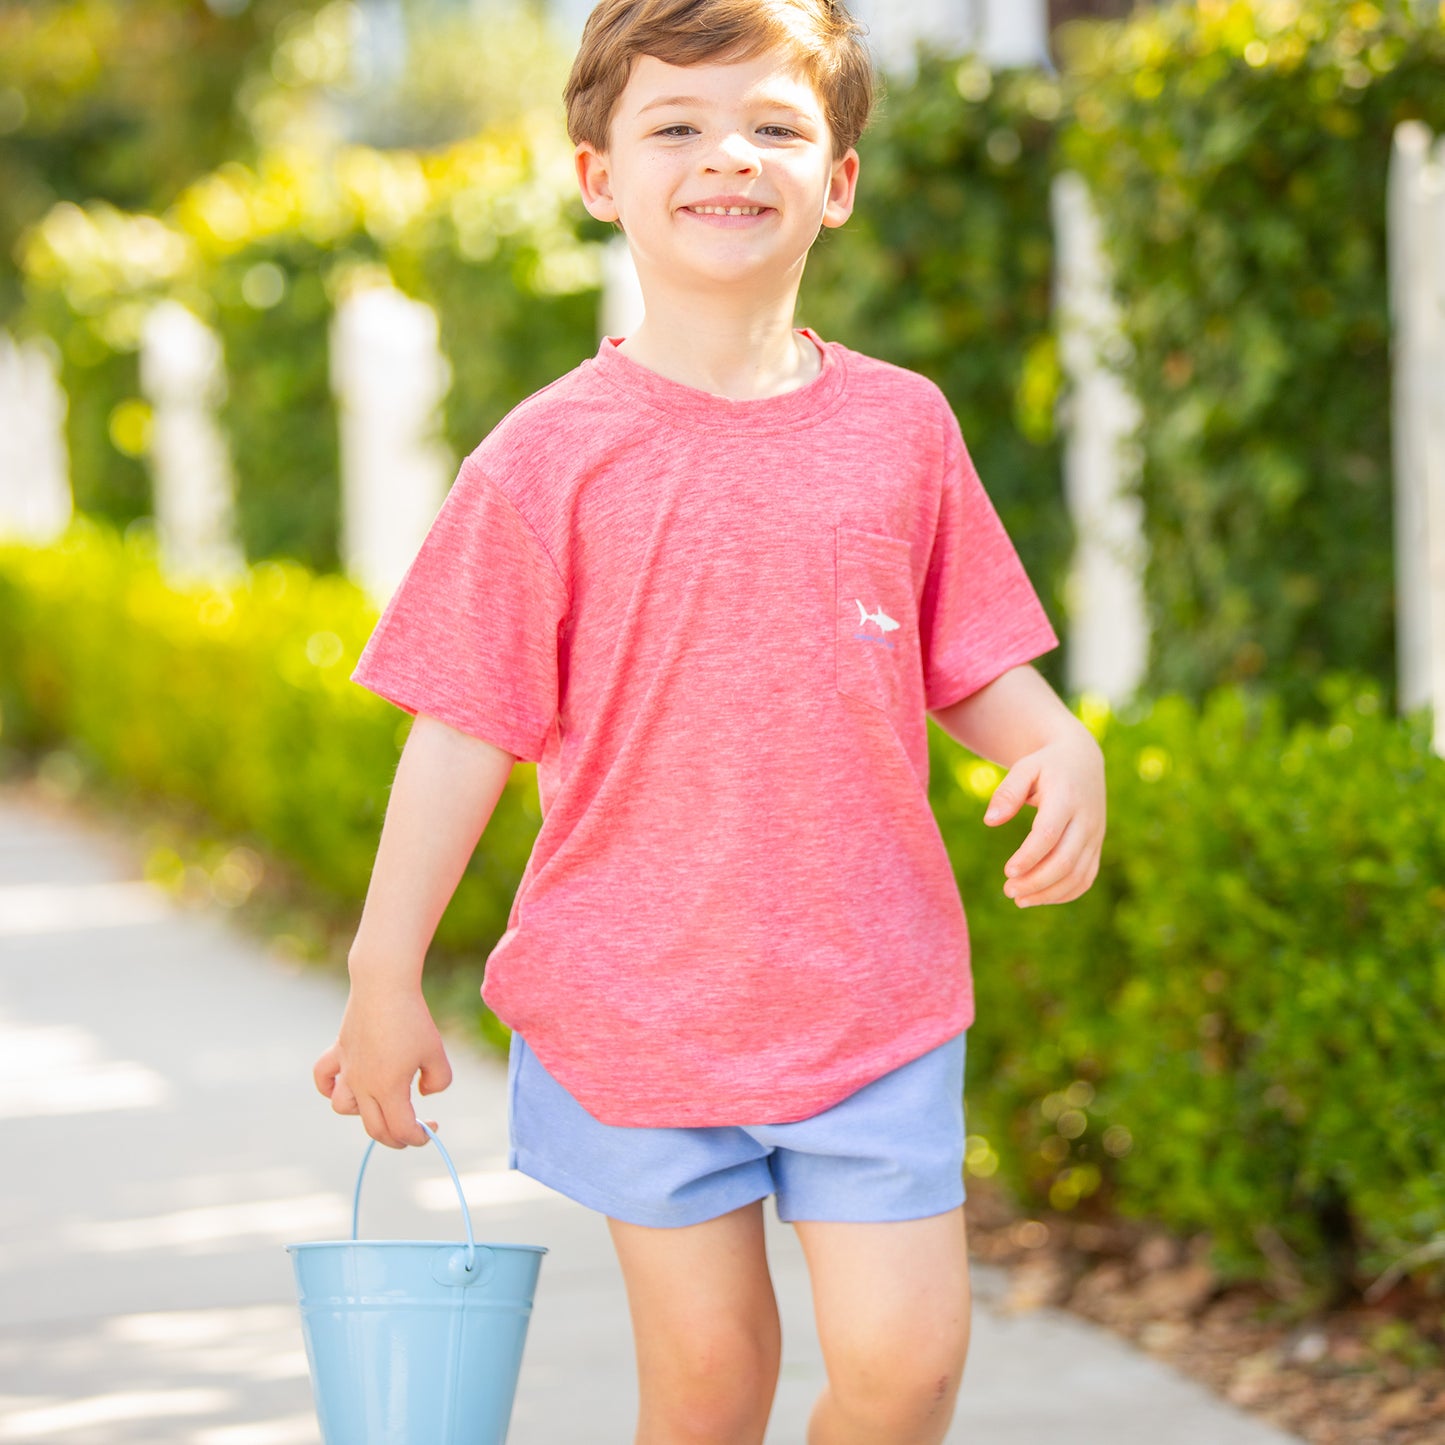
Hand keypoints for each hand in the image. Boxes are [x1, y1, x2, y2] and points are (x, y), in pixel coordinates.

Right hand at [313, 985, 451, 1147]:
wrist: (384, 985)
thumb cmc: (413, 1019)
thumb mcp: (436, 1052)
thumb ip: (438, 1081)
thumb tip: (423, 1094)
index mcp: (388, 1089)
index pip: (401, 1129)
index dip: (418, 1137)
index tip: (432, 1129)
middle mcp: (362, 1085)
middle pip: (375, 1128)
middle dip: (396, 1137)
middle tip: (413, 1132)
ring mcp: (347, 1069)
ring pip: (344, 1107)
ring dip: (364, 1114)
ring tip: (382, 1102)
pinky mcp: (339, 1051)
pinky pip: (323, 1078)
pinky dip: (329, 1087)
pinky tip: (345, 1085)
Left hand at [983, 728, 1104, 907]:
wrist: (1082, 761)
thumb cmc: (1046, 765)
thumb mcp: (1024, 768)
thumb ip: (1007, 792)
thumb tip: (990, 821)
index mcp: (1066, 798)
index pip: (1049, 835)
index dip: (1029, 857)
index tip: (1008, 872)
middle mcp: (1086, 820)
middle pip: (1065, 861)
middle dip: (1036, 882)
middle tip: (1008, 891)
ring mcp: (1094, 836)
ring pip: (1077, 875)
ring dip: (1049, 893)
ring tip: (1019, 899)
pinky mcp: (1096, 846)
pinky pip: (1086, 877)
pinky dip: (1065, 893)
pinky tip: (1040, 897)